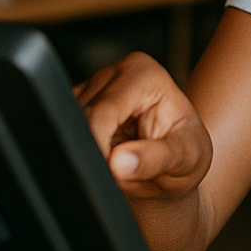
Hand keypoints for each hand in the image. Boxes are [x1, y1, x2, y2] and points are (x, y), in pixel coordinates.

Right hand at [74, 52, 211, 201]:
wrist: (174, 165)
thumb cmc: (185, 155)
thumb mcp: (185, 160)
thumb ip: (154, 159)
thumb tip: (119, 162)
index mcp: (144, 74)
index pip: (102, 112)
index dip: (99, 147)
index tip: (108, 175)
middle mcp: (116, 72)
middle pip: (80, 116)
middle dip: (93, 151)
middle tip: (116, 178)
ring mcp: (94, 86)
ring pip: (67, 124)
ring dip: (86, 152)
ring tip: (116, 168)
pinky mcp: (79, 104)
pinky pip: (64, 130)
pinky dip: (80, 150)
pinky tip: (104, 159)